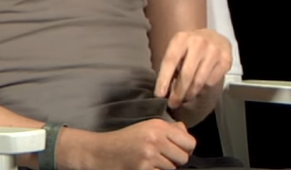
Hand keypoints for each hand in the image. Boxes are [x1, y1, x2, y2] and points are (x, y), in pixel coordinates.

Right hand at [74, 119, 195, 169]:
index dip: (186, 149)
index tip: (179, 151)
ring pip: (173, 169)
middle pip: (183, 158)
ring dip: (164, 169)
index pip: (190, 142)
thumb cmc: (125, 140)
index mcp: (159, 126)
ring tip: (151, 163)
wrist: (100, 151)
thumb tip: (186, 133)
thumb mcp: (147, 127)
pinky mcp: (142, 169)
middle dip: (176, 161)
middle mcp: (156, 139)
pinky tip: (146, 168)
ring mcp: (149, 155)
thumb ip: (169, 129)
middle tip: (164, 159)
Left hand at [155, 29, 232, 110]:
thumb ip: (171, 66)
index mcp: (182, 38)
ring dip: (190, 93)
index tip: (160, 95)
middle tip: (173, 103)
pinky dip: (204, 88)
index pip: (170, 61)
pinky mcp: (225, 60)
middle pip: (186, 74)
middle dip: (178, 92)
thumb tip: (164, 91)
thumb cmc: (191, 47)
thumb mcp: (178, 49)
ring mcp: (214, 50)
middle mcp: (198, 42)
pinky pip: (211, 82)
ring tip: (186, 97)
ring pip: (199, 81)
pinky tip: (201, 85)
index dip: (164, 79)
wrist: (214, 37)